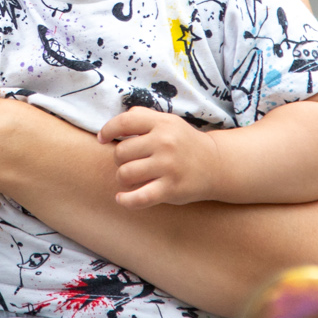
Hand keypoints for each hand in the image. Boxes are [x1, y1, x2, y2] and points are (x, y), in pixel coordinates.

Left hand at [100, 107, 221, 206]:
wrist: (216, 164)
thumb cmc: (183, 143)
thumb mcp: (168, 122)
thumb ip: (142, 117)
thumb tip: (113, 125)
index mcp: (161, 123)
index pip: (124, 122)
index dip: (107, 130)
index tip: (102, 139)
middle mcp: (165, 143)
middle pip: (121, 152)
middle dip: (120, 160)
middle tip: (132, 163)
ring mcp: (168, 166)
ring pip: (125, 174)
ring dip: (123, 179)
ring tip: (132, 179)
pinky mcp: (171, 188)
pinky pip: (140, 197)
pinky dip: (126, 200)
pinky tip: (121, 198)